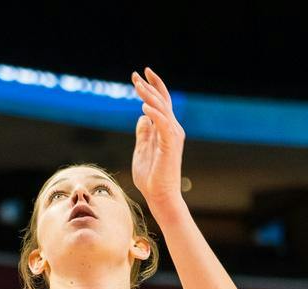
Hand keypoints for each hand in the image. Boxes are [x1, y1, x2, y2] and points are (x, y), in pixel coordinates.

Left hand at [129, 68, 184, 212]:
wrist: (159, 196)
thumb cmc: (151, 177)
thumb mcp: (141, 150)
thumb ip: (143, 133)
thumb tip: (142, 117)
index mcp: (165, 130)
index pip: (160, 103)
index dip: (150, 88)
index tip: (138, 76)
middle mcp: (171, 129)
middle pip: (162, 101)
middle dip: (149, 85)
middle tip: (135, 74)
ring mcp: (172, 136)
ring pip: (162, 108)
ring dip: (149, 95)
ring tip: (137, 85)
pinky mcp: (170, 144)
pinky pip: (162, 124)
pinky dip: (154, 113)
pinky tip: (143, 106)